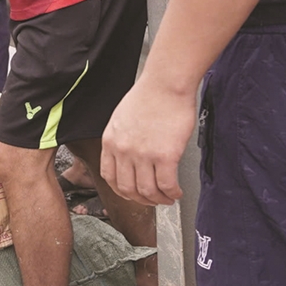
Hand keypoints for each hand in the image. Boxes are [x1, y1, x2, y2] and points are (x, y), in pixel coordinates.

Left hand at [100, 78, 197, 205]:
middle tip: (152, 200)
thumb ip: (122, 140)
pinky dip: (172, 193)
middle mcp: (123, 151)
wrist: (165, 84)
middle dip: (141, 200)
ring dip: (159, 200)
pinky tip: (177, 192)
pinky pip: (166, 185)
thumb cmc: (149, 96)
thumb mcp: (121, 119)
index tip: (132, 194)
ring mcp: (143, 154)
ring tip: (168, 198)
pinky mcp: (165, 156)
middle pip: (127, 189)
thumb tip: (130, 158)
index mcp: (110, 141)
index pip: (109, 176)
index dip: (122, 190)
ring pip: (147, 191)